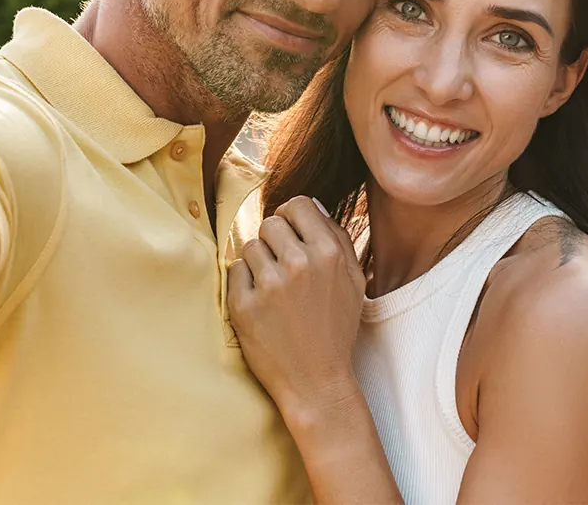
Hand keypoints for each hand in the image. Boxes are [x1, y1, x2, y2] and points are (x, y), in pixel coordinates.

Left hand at [227, 196, 366, 422]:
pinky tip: (260, 303)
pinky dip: (243, 284)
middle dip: (274, 242)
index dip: (292, 218)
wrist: (316, 382)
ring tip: (273, 290)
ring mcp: (269, 285)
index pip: (298, 205)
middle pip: (270, 223)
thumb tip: (314, 206)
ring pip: (250, 246)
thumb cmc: (335, 330)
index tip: (291, 236)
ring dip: (258, 264)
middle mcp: (299, 264)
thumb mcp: (353, 282)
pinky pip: (234, 271)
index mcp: (328, 254)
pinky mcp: (244, 305)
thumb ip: (338, 238)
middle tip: (283, 268)